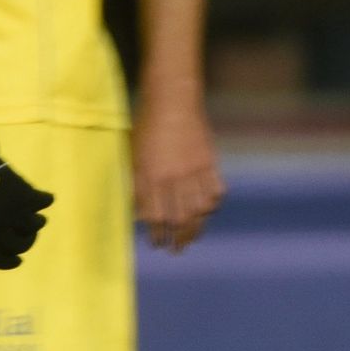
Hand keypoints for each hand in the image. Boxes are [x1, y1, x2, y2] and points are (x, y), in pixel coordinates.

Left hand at [0, 121, 53, 270]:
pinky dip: (44, 200)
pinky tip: (43, 198)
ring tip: (36, 219)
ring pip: (33, 227)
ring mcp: (11, 213)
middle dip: (25, 244)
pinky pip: (42, 202)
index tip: (17, 262)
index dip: (7, 263)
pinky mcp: (23, 195)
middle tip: (28, 238)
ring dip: (36, 224)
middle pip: (19, 246)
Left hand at [133, 100, 223, 251]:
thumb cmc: (146, 128)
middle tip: (176, 249)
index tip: (156, 244)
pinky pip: (216, 192)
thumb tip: (140, 216)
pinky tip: (207, 211)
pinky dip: (212, 205)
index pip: (155, 217)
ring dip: (196, 228)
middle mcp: (172, 176)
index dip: (156, 235)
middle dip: (178, 239)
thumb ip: (137, 186)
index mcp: (149, 176)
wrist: (172, 100)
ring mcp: (193, 170)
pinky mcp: (210, 161)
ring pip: (199, 210)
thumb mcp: (133, 157)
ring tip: (192, 238)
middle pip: (179, 218)